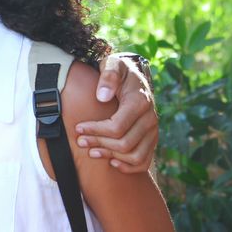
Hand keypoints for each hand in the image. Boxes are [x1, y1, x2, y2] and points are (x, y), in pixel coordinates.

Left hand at [74, 53, 158, 172]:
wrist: (133, 76)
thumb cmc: (119, 70)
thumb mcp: (112, 65)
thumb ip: (108, 77)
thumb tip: (102, 97)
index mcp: (140, 102)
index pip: (116, 126)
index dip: (95, 130)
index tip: (78, 128)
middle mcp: (150, 119)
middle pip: (124, 143)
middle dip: (99, 143)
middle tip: (80, 141)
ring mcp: (153, 131)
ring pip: (135, 155)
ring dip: (111, 157)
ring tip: (92, 153)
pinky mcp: (151, 139)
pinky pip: (145, 161)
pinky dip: (130, 167)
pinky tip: (113, 163)